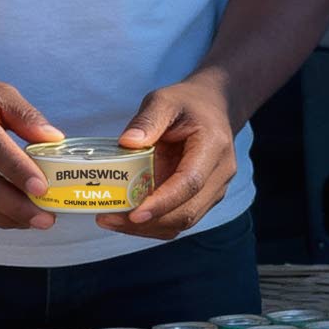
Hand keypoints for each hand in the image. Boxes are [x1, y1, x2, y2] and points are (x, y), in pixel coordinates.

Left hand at [96, 76, 237, 240]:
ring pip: (182, 222)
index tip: (134, 214)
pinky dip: (152, 225)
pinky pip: (177, 221)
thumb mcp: (165, 100)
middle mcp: (220, 174)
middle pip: (186, 211)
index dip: (163, 202)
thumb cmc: (187, 104)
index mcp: (213, 146)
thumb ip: (147, 120)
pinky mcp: (203, 200)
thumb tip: (126, 143)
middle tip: (108, 219)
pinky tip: (125, 219)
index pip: (190, 183)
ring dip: (146, 228)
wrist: (213, 109)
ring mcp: (214, 191)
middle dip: (147, 222)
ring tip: (111, 220)